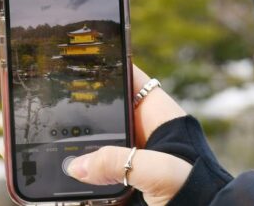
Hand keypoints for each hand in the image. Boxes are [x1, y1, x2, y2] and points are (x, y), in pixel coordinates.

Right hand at [66, 65, 190, 205]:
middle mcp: (143, 134)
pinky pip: (96, 172)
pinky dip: (82, 175)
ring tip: (58, 147)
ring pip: (96, 144)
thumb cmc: (197, 192)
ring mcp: (133, 158)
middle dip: (83, 113)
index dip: (109, 67)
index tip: (80, 61)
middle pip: (106, 112)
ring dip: (79, 149)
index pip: (131, 80)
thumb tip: (77, 166)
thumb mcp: (160, 171)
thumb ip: (119, 161)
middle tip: (57, 109)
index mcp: (159, 117)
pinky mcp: (124, 182)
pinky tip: (67, 176)